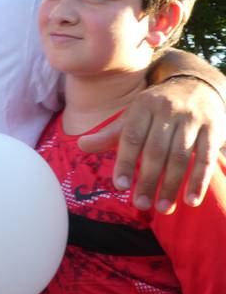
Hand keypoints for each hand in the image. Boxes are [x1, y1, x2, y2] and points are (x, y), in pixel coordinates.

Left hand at [79, 77, 225, 213]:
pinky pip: (205, 158)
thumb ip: (110, 134)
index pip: (132, 137)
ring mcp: (192, 119)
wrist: (197, 85)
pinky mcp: (213, 129)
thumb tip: (80, 146)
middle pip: (155, 151)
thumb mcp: (133, 115)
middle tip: (140, 205)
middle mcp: (167, 110)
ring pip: (180, 157)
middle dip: (148, 180)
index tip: (120, 186)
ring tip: (162, 208)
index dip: (125, 162)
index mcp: (143, 106)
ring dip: (171, 185)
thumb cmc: (156, 107)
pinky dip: (198, 181)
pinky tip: (190, 201)